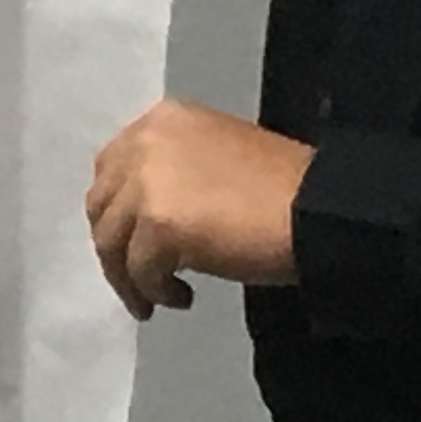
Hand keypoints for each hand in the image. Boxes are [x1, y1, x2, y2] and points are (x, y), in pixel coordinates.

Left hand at [85, 98, 310, 317]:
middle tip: (137, 277)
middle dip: (114, 246)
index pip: (111, 167)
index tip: (129, 239)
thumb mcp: (216, 158)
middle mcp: (145, 143)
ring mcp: (148, 183)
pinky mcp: (159, 225)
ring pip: (111, 242)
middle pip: (102, 205)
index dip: (116, 209)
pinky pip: (140, 271)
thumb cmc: (283, 189)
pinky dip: (155, 291)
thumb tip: (149, 211)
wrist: (318, 209)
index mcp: (162, 121)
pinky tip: (183, 298)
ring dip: (130, 277)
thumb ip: (174, 171)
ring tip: (156, 299)